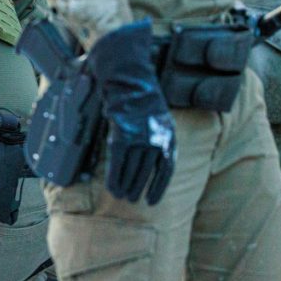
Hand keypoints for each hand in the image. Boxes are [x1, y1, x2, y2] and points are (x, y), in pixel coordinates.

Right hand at [87, 20, 175, 204]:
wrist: (129, 79)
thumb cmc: (141, 96)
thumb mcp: (156, 117)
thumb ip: (154, 136)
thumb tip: (147, 158)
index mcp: (168, 135)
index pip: (167, 168)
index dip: (159, 186)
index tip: (153, 201)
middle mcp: (156, 139)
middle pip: (147, 171)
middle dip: (138, 186)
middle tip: (131, 200)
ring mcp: (139, 138)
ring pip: (132, 170)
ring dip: (126, 185)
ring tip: (121, 196)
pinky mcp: (122, 136)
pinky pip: (118, 163)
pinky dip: (115, 177)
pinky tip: (112, 188)